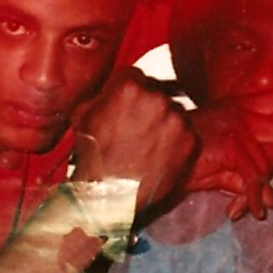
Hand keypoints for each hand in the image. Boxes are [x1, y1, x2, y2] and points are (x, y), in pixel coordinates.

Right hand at [71, 71, 195, 218]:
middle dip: (147, 106)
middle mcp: (158, 99)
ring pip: (172, 113)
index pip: (135, 76)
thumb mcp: (82, 115)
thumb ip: (102, 94)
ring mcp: (177, 120)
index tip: (126, 104)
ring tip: (146, 144)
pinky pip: (185, 134)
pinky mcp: (190, 141)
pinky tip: (158, 155)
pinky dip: (175, 142)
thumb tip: (112, 89)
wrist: (109, 197)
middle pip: (157, 92)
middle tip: (135, 128)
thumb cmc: (92, 157)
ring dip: (163, 123)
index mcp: (130, 87)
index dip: (128, 90)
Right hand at [184, 97, 272, 219]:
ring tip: (245, 206)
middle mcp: (240, 114)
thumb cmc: (186, 163)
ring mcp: (236, 127)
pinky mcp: (232, 144)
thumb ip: (246, 183)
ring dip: (253, 191)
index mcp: (237, 112)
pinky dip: (251, 198)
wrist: (157, 160)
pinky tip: (248, 212)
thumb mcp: (221, 172)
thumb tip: (270, 203)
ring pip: (264, 167)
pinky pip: (252, 177)